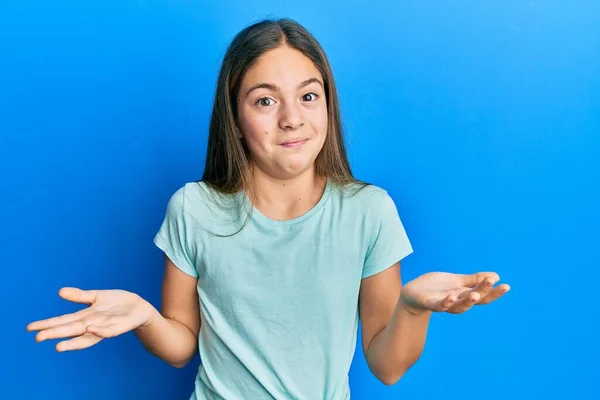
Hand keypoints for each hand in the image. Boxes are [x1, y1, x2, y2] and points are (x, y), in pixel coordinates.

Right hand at [26, 287, 156, 351]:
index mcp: (85, 317)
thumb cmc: (116, 303)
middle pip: (71, 330)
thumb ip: (79, 296)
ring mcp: (105, 327)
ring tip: (57, 345)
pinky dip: (99, 331)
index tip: (30, 328)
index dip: (48, 324)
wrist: (139, 307)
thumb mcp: (96, 296)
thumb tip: (60, 292)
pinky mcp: (119, 327)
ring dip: (73, 341)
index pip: (63, 321)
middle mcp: (92, 324)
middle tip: (37, 338)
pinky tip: (90, 329)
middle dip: (55, 334)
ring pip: (86, 335)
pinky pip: (108, 331)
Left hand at [399, 272, 509, 314]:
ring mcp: (444, 304)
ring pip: (458, 306)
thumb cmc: (435, 287)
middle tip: (493, 284)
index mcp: (464, 295)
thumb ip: (473, 280)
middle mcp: (457, 302)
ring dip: (467, 301)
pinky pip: (439, 305)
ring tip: (475, 294)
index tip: (506, 286)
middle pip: (473, 300)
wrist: (412, 293)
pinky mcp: (429, 303)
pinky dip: (445, 302)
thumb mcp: (456, 281)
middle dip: (484, 293)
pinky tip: (451, 297)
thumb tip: (496, 275)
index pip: (483, 295)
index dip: (494, 292)